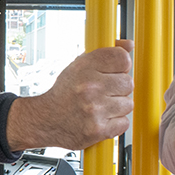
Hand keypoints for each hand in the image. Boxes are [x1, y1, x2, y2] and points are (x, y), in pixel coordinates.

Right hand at [6, 41, 133, 150]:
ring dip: (117, 107)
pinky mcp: (99, 130)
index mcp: (84, 67)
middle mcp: (90, 87)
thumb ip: (105, 53)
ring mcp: (95, 110)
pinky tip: (101, 119)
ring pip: (128, 104)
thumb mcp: (79, 66)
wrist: (45, 120)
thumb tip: (129, 44)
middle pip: (128, 83)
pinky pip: (124, 122)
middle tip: (104, 93)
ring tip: (101, 107)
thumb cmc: (64, 93)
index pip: (122, 58)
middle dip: (118, 89)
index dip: (121, 66)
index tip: (115, 71)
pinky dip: (115, 123)